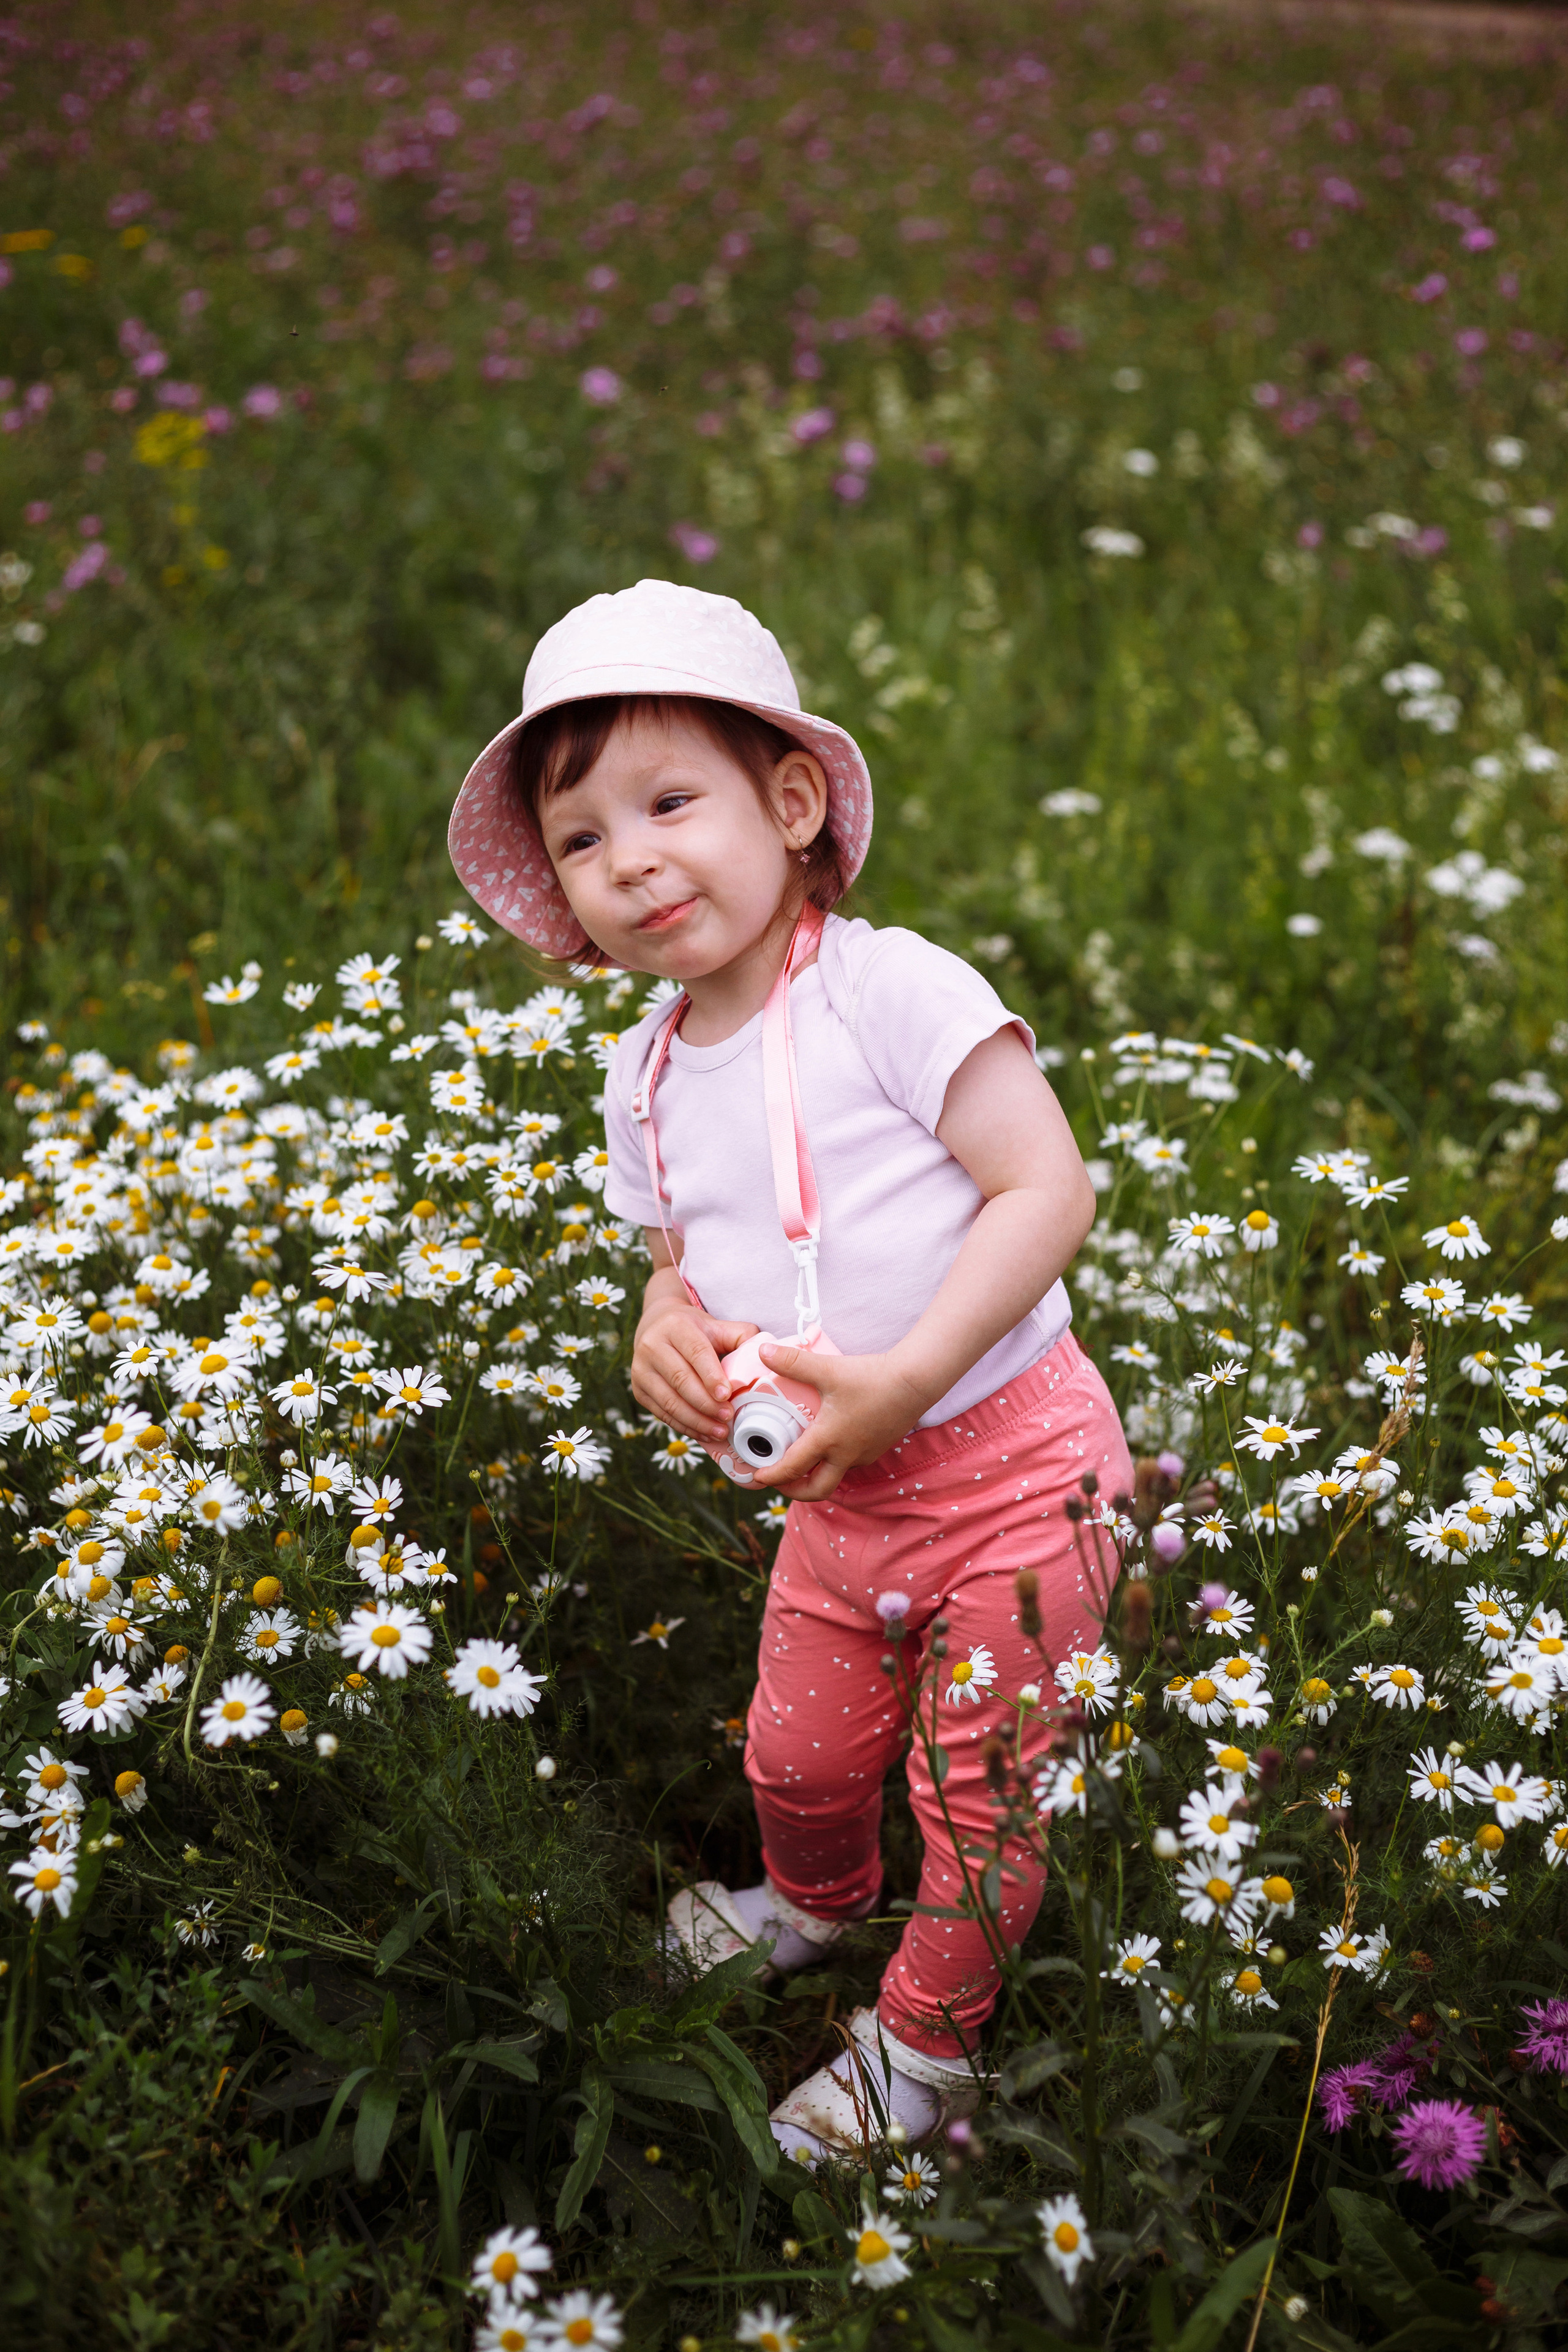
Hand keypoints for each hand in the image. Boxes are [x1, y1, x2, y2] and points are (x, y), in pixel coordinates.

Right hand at [631, 1288, 758, 1445]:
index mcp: (675, 1326)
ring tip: (720, 1431)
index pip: (695, 1352)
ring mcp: (640, 1369)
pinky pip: (662, 1413)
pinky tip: (704, 1433)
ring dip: (697, 1420)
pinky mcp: (638, 1389)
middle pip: (681, 1380)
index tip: (727, 1395)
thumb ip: (741, 1336)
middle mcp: (651, 1345)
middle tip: (728, 1417)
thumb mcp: (717, 1326)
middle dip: (706, 1403)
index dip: (711, 1375)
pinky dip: (685, 1426)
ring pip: (669, 1401)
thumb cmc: (696, 1331)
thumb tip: (762, 1356)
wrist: (657, 1328)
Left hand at [753, 1342, 930, 1501]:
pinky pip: (850, 1463)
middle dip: (793, 1491)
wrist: (915, 1381)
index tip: (756, 1477)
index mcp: (828, 1440)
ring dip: (815, 1476)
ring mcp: (864, 1454)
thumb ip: (792, 1361)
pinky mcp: (878, 1447)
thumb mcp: (827, 1369)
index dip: (771, 1476)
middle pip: (816, 1490)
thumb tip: (762, 1352)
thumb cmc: (872, 1377)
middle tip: (777, 1481)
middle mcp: (846, 1454)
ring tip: (800, 1459)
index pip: (792, 1469)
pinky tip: (830, 1442)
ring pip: (835, 1476)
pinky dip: (834, 1462)